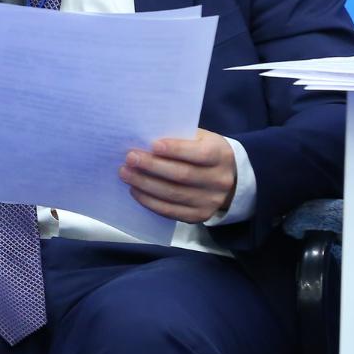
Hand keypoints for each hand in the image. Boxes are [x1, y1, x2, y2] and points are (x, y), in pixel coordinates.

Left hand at [119, 130, 236, 222]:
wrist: (228, 179)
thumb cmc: (205, 152)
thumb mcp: (201, 138)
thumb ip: (180, 138)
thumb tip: (146, 138)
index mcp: (221, 155)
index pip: (199, 154)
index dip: (176, 149)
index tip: (153, 145)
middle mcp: (219, 180)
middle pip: (182, 175)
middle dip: (152, 167)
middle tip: (130, 158)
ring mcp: (210, 201)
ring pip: (173, 194)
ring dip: (145, 184)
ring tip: (126, 173)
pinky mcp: (199, 216)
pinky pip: (171, 211)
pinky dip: (150, 201)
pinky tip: (135, 190)